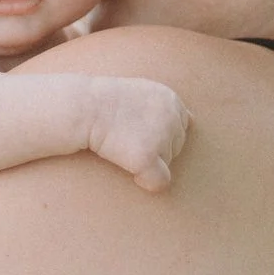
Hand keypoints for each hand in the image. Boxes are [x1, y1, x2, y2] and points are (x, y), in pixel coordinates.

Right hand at [87, 77, 190, 192]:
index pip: (181, 128)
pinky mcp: (147, 157)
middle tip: (126, 137)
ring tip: (122, 144)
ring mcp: (161, 137)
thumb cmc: (105, 102)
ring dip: (146, 161)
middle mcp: (172, 116)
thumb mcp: (142, 92)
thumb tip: (192, 121)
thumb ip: (166, 107)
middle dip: (154, 149)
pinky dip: (145, 181)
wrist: (81, 108)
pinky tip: (127, 166)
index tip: (136, 128)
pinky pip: (159, 182)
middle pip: (176, 149)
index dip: (158, 134)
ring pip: (166, 165)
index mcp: (172, 100)